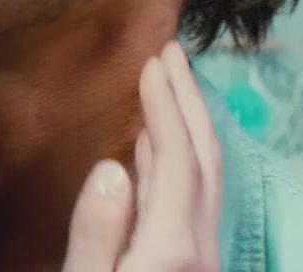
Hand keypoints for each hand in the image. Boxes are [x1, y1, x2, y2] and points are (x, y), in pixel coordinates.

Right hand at [61, 42, 221, 270]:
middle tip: (173, 52)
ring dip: (189, 125)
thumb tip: (111, 170)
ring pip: (206, 180)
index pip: (177, 162)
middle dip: (190, 102)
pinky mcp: (191, 265)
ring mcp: (202, 258)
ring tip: (169, 84)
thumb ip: (96, 233)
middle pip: (205, 162)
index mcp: (172, 249)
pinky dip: (179, 160)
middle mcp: (200, 248)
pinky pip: (193, 199)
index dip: (167, 107)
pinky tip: (155, 147)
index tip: (152, 63)